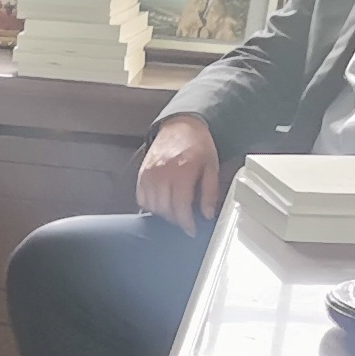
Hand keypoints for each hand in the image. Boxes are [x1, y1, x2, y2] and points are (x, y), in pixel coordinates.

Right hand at [138, 116, 224, 234]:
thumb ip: (209, 192)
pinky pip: (142, 197)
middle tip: (185, 221)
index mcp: (183, 171)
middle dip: (176, 220)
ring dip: (163, 213)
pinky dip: (150, 204)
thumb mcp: (212, 167)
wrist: (182, 126)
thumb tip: (207, 213)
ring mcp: (150, 172)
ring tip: (174, 211)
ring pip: (152, 205)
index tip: (191, 229)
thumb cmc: (198, 144)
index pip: (180, 206)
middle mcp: (163, 172)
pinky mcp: (142, 172)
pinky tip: (161, 203)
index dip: (186, 222)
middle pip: (165, 208)